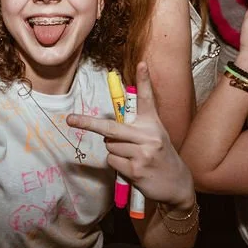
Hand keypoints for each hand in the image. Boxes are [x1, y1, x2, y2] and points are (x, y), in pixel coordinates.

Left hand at [67, 62, 195, 209]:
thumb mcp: (154, 136)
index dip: (144, 80)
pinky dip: (117, 164)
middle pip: (111, 127)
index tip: (141, 64)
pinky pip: (112, 160)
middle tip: (70, 120)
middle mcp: (149, 136)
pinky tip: (132, 168)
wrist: (177, 184)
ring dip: (114, 151)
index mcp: (153, 124)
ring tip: (132, 157)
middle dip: (87, 124)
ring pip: (109, 146)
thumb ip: (136, 127)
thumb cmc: (160, 156)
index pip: (147, 99)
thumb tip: (108, 128)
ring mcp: (143, 153)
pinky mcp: (136, 169)